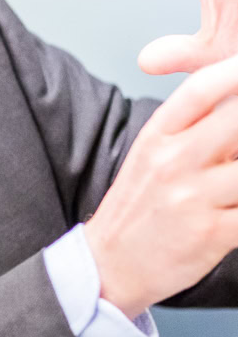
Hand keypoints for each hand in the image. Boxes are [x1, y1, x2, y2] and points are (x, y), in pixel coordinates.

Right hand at [83, 54, 237, 318]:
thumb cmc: (138, 208)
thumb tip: (234, 104)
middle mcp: (173, 161)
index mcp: (157, 137)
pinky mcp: (212, 234)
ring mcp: (192, 197)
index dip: (233, 72)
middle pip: (236, 120)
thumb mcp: (151, 156)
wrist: (111, 264)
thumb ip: (192, 129)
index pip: (200, 90)